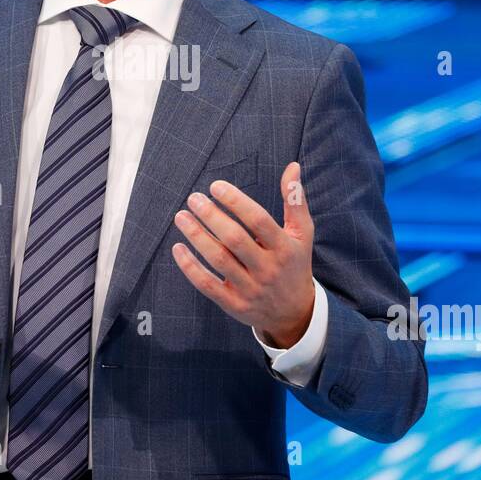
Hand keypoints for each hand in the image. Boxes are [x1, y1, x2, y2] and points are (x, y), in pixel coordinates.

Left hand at [171, 160, 314, 348]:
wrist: (294, 312)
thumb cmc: (294, 264)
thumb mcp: (302, 233)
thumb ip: (295, 201)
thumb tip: (292, 166)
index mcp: (285, 248)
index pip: (258, 221)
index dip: (236, 201)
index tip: (215, 186)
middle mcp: (268, 269)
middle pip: (234, 239)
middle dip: (211, 216)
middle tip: (194, 198)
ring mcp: (250, 289)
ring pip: (218, 260)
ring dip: (197, 236)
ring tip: (181, 216)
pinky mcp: (234, 304)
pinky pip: (207, 285)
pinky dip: (190, 267)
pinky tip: (178, 248)